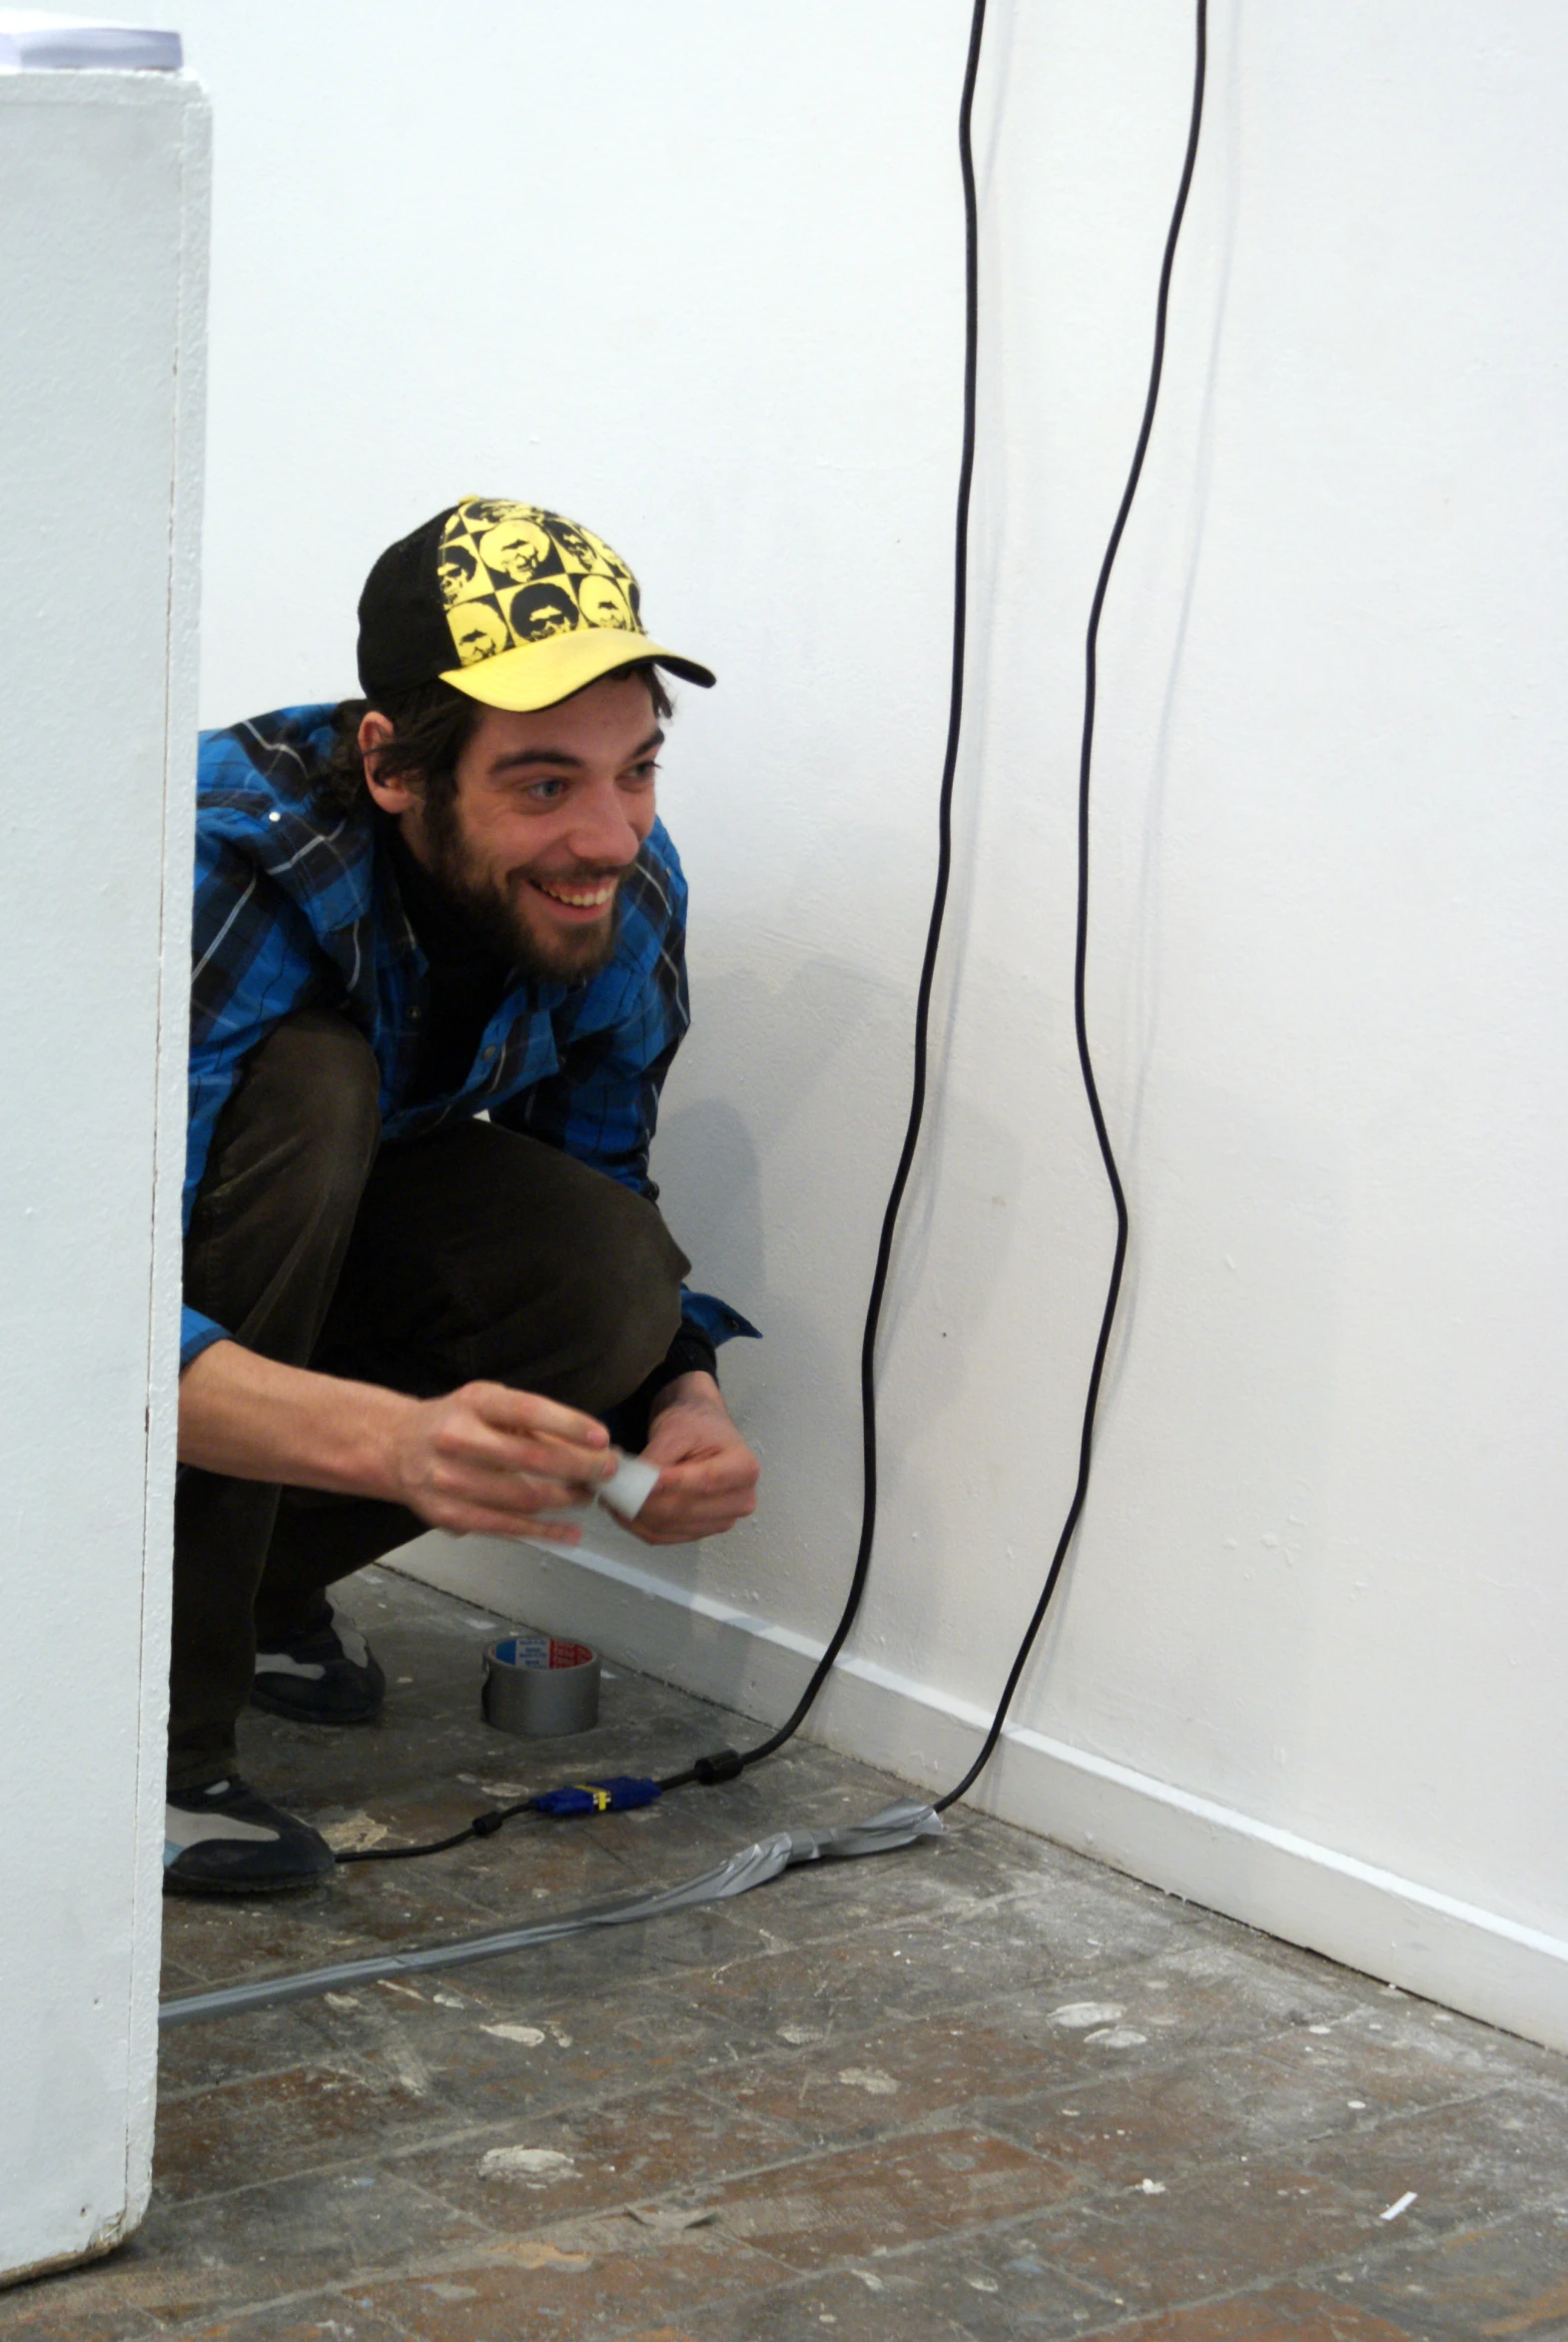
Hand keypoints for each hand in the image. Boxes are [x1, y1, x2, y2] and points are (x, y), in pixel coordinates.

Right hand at [389, 1381, 615, 1542]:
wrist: (396, 1447)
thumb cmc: (455, 1422)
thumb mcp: (488, 1403)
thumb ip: (531, 1422)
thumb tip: (588, 1446)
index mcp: (473, 1403)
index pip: (528, 1411)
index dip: (569, 1425)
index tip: (602, 1438)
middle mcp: (457, 1439)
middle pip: (531, 1458)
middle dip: (579, 1467)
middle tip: (607, 1471)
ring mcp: (450, 1480)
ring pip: (523, 1498)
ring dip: (566, 1500)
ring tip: (588, 1495)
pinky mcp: (449, 1515)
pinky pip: (506, 1527)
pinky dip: (545, 1532)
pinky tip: (570, 1531)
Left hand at [627, 1373, 759, 1545]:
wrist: (700, 1432)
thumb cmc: (694, 1425)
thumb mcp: (676, 1430)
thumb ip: (659, 1458)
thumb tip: (635, 1485)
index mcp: (744, 1468)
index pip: (707, 1481)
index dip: (675, 1483)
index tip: (645, 1481)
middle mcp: (741, 1500)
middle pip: (687, 1509)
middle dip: (646, 1502)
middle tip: (613, 1490)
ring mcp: (722, 1521)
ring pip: (672, 1527)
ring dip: (637, 1517)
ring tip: (611, 1499)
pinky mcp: (700, 1531)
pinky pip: (666, 1536)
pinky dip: (639, 1527)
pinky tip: (621, 1512)